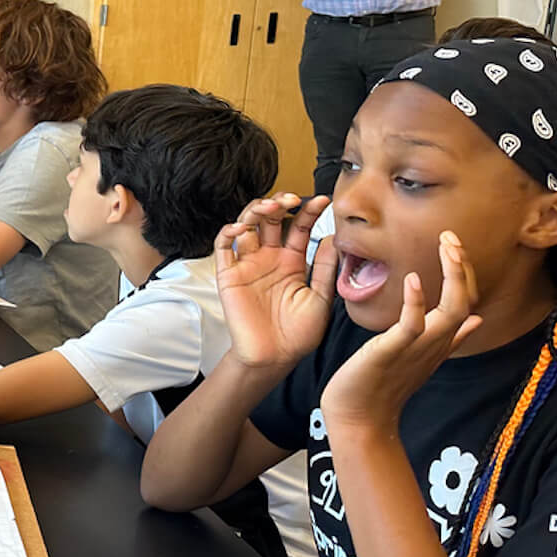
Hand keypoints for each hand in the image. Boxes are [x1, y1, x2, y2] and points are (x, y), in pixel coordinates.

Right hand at [214, 194, 335, 370]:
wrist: (274, 357)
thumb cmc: (298, 333)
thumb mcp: (320, 298)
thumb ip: (324, 268)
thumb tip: (333, 238)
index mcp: (291, 262)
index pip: (298, 227)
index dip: (309, 211)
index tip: (323, 201)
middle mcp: (269, 259)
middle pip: (270, 220)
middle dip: (279, 204)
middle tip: (291, 199)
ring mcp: (248, 265)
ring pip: (246, 226)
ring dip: (255, 211)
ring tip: (269, 207)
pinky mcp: (229, 275)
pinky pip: (223, 248)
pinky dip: (229, 233)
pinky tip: (242, 229)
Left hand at [321, 232, 480, 432]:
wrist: (359, 418)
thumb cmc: (382, 385)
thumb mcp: (420, 356)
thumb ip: (450, 338)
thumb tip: (476, 320)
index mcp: (440, 341)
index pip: (465, 301)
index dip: (464, 273)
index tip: (455, 246)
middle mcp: (436, 343)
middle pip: (465, 301)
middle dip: (463, 268)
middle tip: (452, 237)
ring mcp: (417, 348)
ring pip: (451, 310)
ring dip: (452, 277)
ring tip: (448, 248)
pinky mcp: (393, 352)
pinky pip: (412, 325)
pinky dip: (415, 302)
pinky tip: (413, 280)